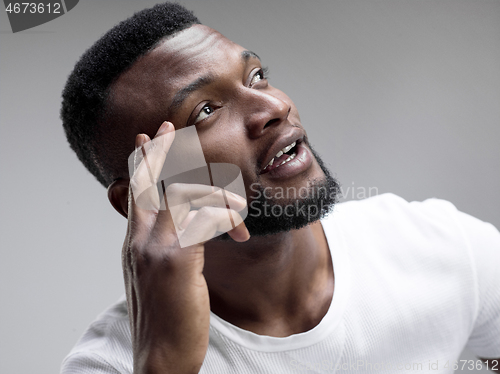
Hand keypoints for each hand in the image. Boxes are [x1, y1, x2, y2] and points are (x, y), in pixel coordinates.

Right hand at [122, 121, 248, 373]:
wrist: (159, 359)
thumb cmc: (165, 319)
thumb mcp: (157, 278)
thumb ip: (164, 249)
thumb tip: (182, 229)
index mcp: (134, 243)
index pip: (135, 192)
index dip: (141, 162)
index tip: (147, 137)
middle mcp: (139, 240)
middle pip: (150, 180)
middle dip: (163, 151)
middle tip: (172, 128)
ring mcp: (155, 248)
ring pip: (181, 194)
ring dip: (216, 195)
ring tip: (239, 206)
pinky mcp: (176, 259)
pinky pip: (203, 218)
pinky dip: (225, 217)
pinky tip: (240, 230)